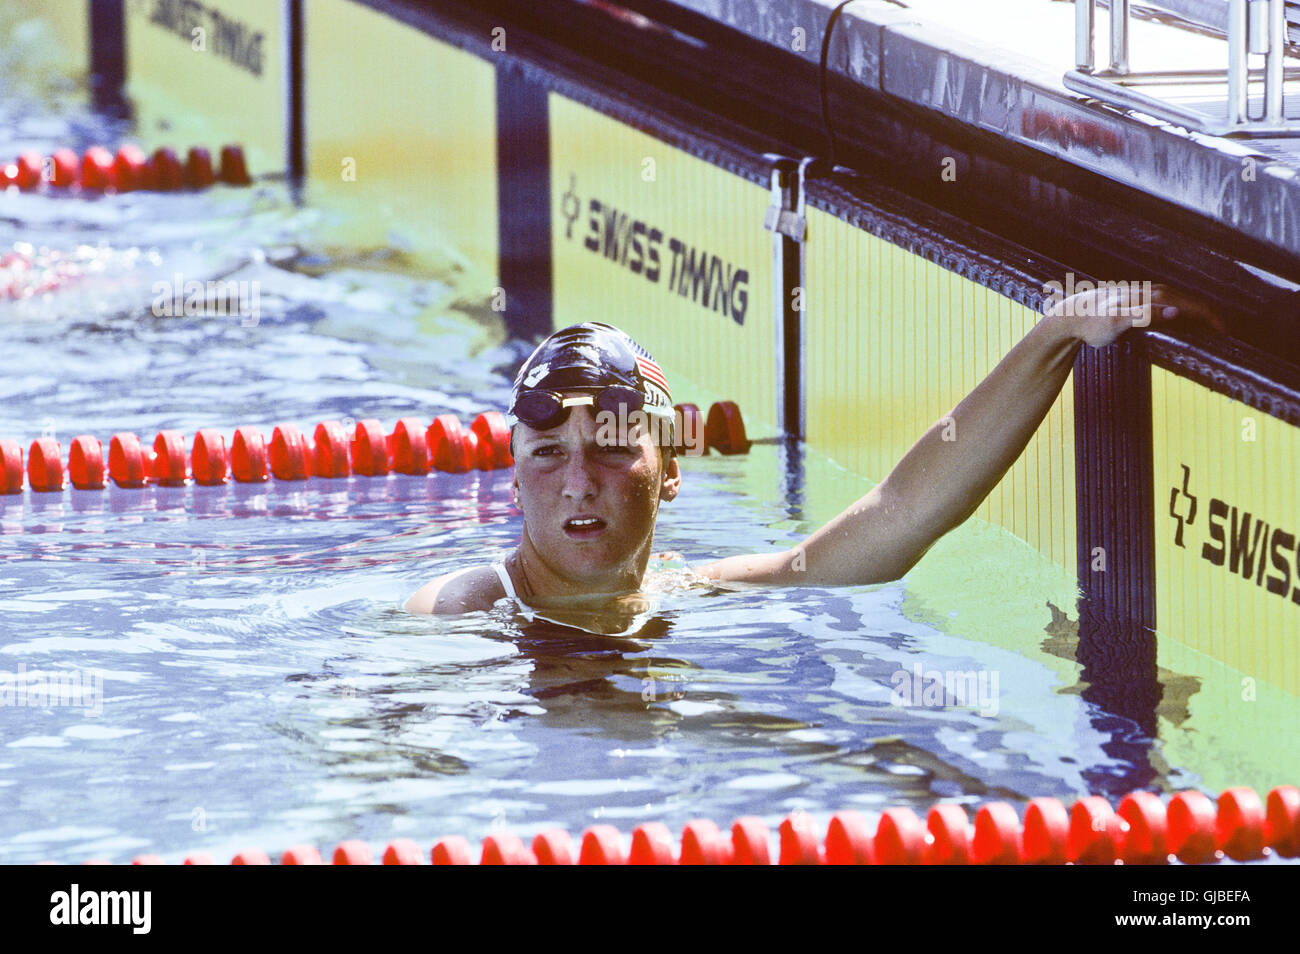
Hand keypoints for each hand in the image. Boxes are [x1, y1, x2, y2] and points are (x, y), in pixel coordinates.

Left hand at [1044, 282, 1216, 347]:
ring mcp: (1144, 293)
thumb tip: (1175, 311)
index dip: (1210, 317)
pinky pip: (1169, 301)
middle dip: (1209, 314)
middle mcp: (1151, 291)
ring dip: (1197, 310)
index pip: (1190, 304)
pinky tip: (1181, 316)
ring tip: (1209, 324)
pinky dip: (1182, 309)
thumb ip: (1145, 316)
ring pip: (1180, 299)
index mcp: (1151, 297)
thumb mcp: (1117, 323)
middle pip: (1189, 300)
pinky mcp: (1138, 298)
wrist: (1070, 316)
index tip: (1224, 331)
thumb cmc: (1092, 323)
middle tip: (1223, 331)